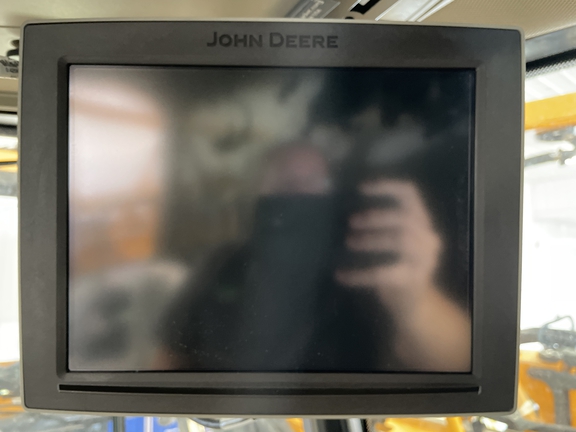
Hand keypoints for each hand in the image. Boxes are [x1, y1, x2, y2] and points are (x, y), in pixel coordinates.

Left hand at [336, 179, 470, 370]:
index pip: (410, 195)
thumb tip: (348, 211)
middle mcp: (429, 238)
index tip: (361, 188)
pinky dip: (359, 274)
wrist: (412, 307)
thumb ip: (382, 225)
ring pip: (399, 241)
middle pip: (405, 218)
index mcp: (422, 223)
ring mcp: (425, 261)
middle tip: (351, 222)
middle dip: (377, 217)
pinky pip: (384, 273)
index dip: (387, 188)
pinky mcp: (413, 282)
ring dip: (371, 240)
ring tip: (349, 242)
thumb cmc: (397, 267)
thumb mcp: (394, 242)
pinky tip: (341, 275)